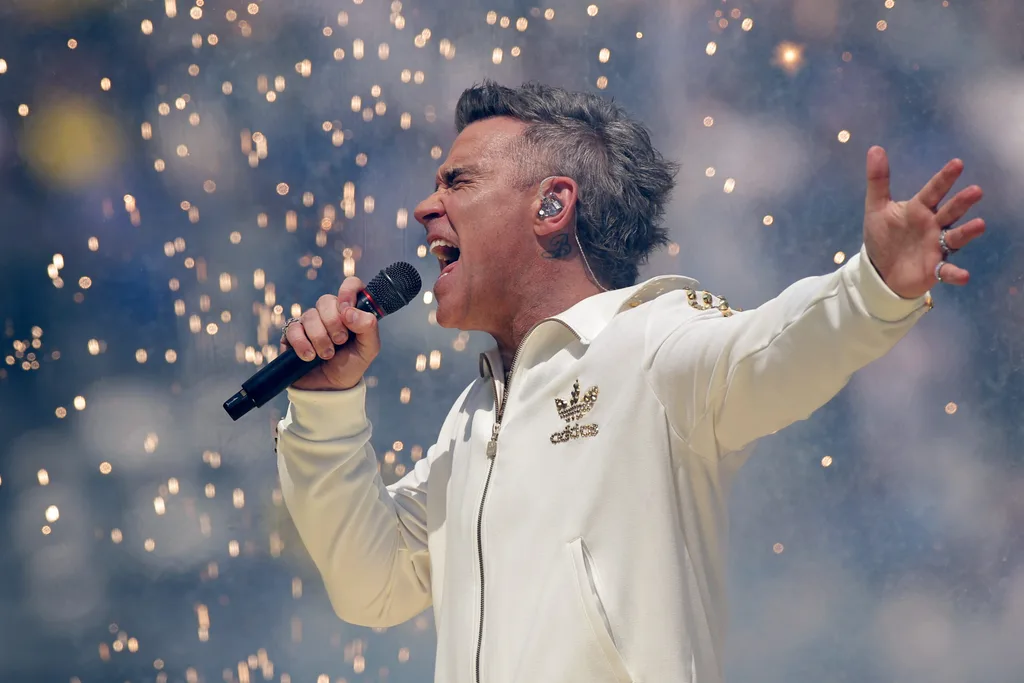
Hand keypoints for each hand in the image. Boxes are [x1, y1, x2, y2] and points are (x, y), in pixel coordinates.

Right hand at [281, 277, 380, 390]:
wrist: (329, 388)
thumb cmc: (350, 366)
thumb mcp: (368, 349)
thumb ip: (368, 328)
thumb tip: (349, 312)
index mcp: (350, 311)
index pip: (350, 285)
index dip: (348, 292)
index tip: (347, 311)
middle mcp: (329, 313)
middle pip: (326, 300)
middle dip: (334, 324)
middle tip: (340, 342)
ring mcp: (310, 322)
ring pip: (310, 315)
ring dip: (319, 338)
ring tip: (326, 355)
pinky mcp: (293, 334)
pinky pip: (293, 328)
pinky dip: (302, 343)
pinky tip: (309, 356)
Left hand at [862, 146, 985, 299]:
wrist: (880, 269)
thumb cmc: (884, 236)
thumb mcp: (877, 208)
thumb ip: (878, 181)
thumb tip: (875, 148)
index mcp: (919, 209)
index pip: (933, 191)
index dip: (944, 178)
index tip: (957, 163)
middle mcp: (933, 225)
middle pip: (950, 211)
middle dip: (962, 202)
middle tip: (975, 191)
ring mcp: (936, 247)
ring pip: (955, 237)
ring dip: (967, 232)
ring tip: (979, 224)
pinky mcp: (934, 268)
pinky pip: (947, 271)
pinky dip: (955, 274)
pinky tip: (964, 276)